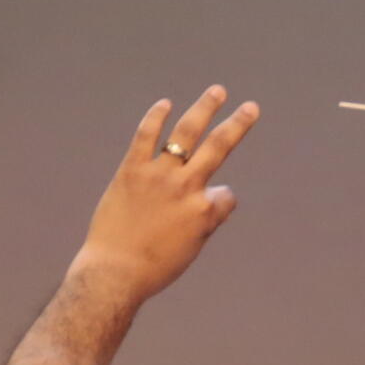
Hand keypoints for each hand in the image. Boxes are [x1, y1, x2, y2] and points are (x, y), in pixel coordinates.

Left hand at [76, 88, 255, 304]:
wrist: (114, 272)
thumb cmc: (153, 269)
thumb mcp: (191, 249)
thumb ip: (205, 220)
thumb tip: (217, 199)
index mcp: (205, 211)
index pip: (226, 195)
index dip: (220, 203)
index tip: (206, 213)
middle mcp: (186, 187)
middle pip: (219, 147)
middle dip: (238, 125)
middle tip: (250, 107)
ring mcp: (159, 175)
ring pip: (186, 133)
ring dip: (204, 109)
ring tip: (217, 92)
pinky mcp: (131, 170)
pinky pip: (145, 137)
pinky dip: (155, 118)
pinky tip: (165, 103)